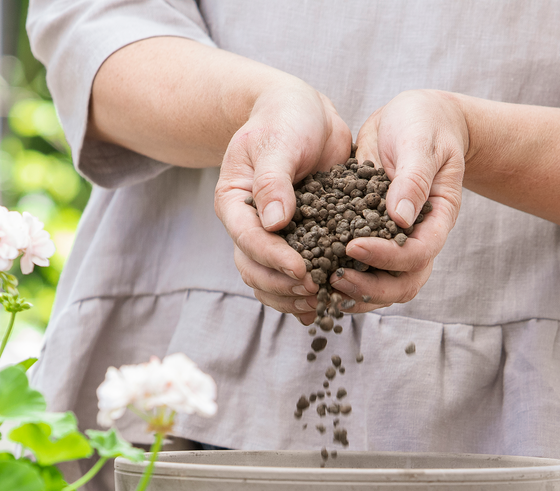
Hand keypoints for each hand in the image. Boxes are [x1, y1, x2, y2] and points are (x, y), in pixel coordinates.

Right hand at [215, 81, 352, 318]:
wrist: (304, 113)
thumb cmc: (285, 118)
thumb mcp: (278, 141)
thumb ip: (274, 180)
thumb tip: (274, 223)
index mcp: (235, 202)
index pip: (248, 238)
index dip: (274, 258)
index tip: (302, 270)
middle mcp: (249, 224)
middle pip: (253, 268)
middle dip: (282, 284)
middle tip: (314, 289)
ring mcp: (272, 235)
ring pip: (269, 279)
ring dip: (291, 296)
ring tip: (320, 301)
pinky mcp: (297, 238)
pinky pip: (293, 274)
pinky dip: (304, 292)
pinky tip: (324, 308)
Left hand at [336, 90, 466, 313]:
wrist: (414, 117)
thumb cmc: (424, 123)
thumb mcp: (420, 143)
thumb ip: (413, 178)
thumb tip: (400, 217)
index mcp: (437, 218)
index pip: (419, 254)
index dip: (388, 257)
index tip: (354, 246)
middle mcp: (419, 237)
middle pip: (404, 283)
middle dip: (370, 287)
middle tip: (334, 279)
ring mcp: (397, 241)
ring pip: (384, 285)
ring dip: (356, 292)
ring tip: (323, 286)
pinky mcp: (374, 236)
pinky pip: (364, 268)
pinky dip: (343, 276)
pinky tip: (317, 276)